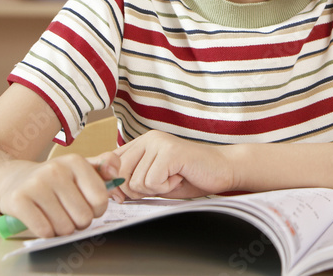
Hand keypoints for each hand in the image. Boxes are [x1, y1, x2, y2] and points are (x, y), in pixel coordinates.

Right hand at [0, 152, 120, 237]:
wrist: (14, 179)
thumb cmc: (54, 178)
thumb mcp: (80, 167)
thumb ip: (104, 167)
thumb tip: (116, 174)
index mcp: (75, 161)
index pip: (100, 199)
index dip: (98, 210)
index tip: (89, 207)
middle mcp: (56, 169)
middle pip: (83, 216)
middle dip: (79, 222)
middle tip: (70, 214)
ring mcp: (36, 184)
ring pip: (64, 227)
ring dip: (62, 229)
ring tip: (55, 216)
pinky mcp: (18, 200)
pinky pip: (44, 231)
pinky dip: (46, 233)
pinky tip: (42, 221)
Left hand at [111, 130, 234, 198]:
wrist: (223, 169)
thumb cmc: (190, 176)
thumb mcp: (155, 180)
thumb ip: (133, 181)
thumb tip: (110, 191)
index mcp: (141, 143)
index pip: (109, 162)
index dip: (115, 184)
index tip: (126, 195)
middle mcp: (148, 138)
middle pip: (120, 175)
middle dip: (137, 190)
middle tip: (160, 184)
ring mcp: (159, 143)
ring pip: (136, 182)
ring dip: (156, 189)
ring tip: (174, 178)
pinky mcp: (170, 152)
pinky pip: (152, 182)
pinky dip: (166, 188)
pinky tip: (179, 177)